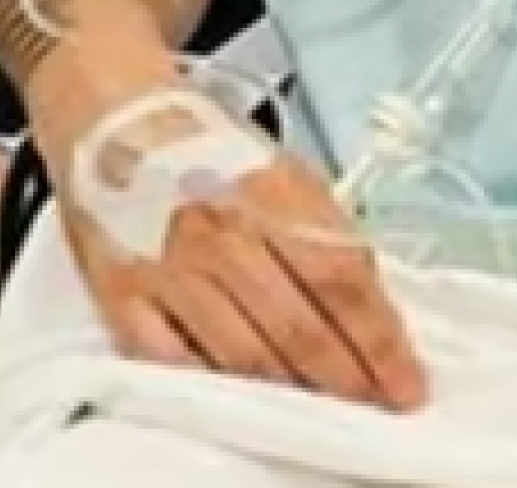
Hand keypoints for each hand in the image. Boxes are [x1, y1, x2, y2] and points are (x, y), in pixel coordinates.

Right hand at [34, 57, 425, 405]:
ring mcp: (169, 267)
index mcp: (270, 190)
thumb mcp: (279, 165)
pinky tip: (244, 397)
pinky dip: (214, 384)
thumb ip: (321, 225)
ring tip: (325, 409)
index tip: (406, 379)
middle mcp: (222, 231)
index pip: (340, 277)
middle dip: (347, 378)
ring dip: (292, 391)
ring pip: (244, 355)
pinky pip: (174, 360)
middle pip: (298, 326)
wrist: (111, 107)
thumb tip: (368, 296)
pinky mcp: (122, 295)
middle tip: (378, 405)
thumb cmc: (202, 139)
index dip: (379, 338)